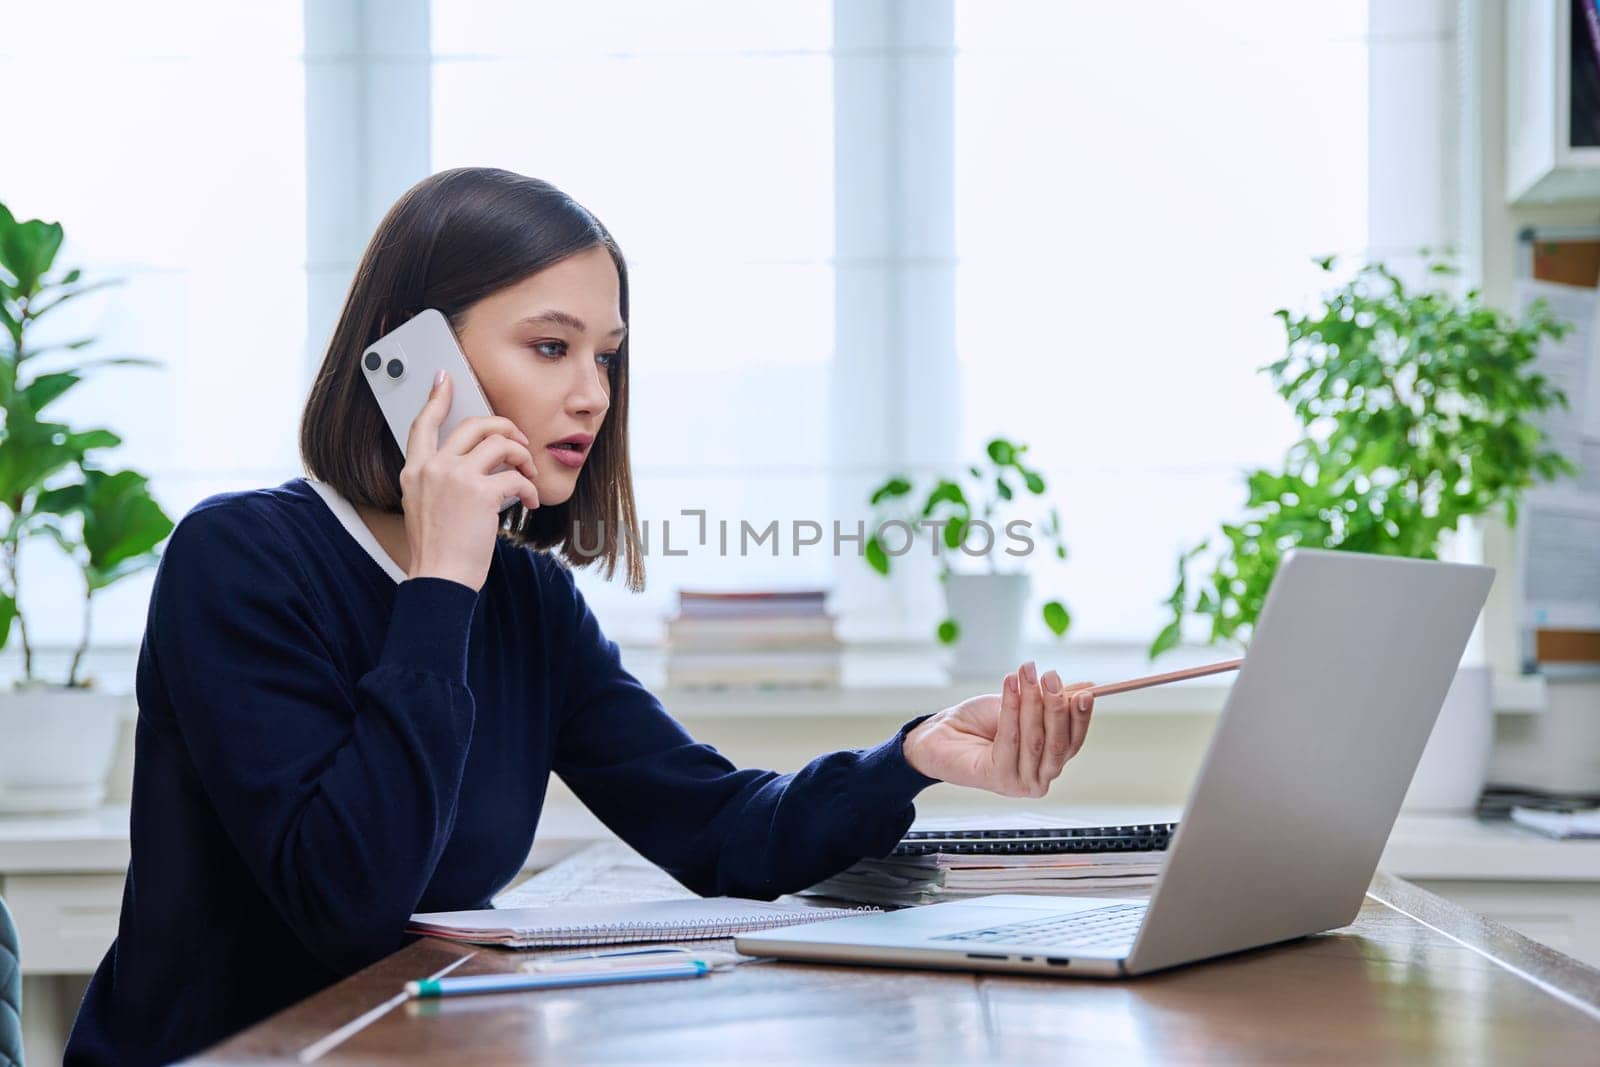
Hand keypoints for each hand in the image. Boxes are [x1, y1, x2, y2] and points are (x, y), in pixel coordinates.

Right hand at [400, 369, 540, 590]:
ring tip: (528, 477)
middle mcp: (432, 468)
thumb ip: (438, 482)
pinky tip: (530, 503)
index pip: (422, 423)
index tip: (444, 379)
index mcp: (414, 471)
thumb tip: (473, 467)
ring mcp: (455, 477)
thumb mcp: (422, 508)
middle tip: (519, 443)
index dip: (436, 398)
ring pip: (501, 443)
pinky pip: (516, 477)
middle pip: (474, 424)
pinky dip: (530, 489)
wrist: (439, 579)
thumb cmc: (438, 551)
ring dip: (523, 457)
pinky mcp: (480, 492)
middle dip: (505, 427)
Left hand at [902, 662, 1093, 797]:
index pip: (1074, 742)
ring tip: (1027, 672)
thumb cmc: (981, 722)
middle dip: (1056, 706)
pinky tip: (1010, 684)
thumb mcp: (1022, 705)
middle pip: (1059, 743)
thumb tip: (1089, 686)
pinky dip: (1011, 707)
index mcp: (1049, 763)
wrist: (941, 734)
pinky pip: (1010, 738)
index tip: (1086, 692)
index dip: (1081, 718)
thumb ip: (1052, 701)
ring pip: (1035, 739)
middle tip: (1051, 675)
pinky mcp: (998, 778)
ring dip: (1032, 701)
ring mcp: (1019, 783)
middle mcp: (1039, 779)